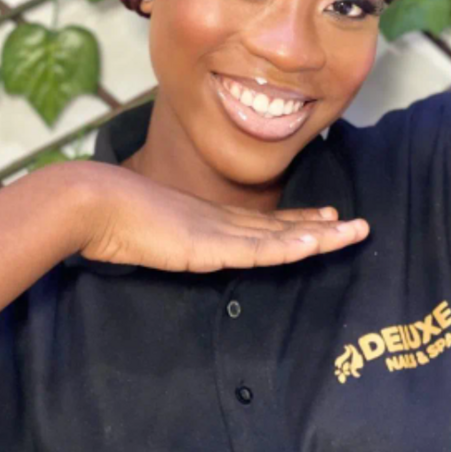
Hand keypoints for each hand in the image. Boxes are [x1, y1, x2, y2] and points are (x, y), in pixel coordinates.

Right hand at [79, 162, 368, 272]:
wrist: (95, 202)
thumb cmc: (115, 217)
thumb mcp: (153, 232)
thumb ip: (173, 238)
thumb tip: (177, 244)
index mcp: (209, 219)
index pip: (262, 224)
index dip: (296, 222)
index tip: (325, 218)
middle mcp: (222, 221)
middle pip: (280, 227)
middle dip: (320, 227)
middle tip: (355, 224)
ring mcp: (218, 231)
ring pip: (280, 236)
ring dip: (320, 234)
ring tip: (353, 231)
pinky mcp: (210, 244)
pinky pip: (258, 249)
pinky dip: (289, 246)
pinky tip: (315, 242)